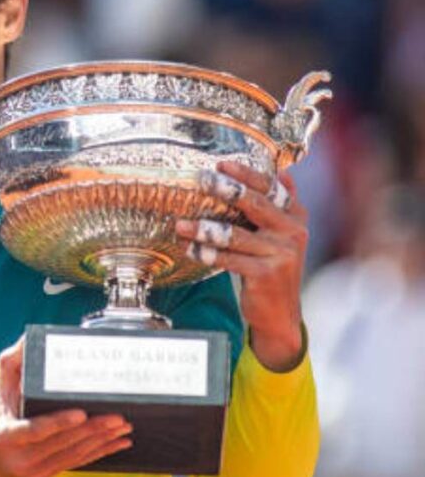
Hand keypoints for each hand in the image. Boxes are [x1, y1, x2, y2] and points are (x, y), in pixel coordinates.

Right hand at [0, 339, 131, 476]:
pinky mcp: (44, 476)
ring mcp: (34, 470)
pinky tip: (116, 445)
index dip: (59, 423)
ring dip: (101, 442)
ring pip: (73, 455)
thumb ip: (11, 363)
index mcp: (6, 435)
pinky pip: (75, 463)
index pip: (35, 430)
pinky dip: (98, 454)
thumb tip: (28, 339)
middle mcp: (21, 457)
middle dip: (93, 430)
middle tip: (118, 416)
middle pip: (63, 443)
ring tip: (122, 428)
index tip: (81, 413)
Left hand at [175, 161, 307, 371]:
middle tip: (201, 179)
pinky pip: (228, 259)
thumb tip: (283, 172)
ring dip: (204, 228)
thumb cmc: (271, 267)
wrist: (280, 312)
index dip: (247, 174)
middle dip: (226, 189)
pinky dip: (206, 253)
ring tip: (180, 223)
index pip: (271, 188)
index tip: (222, 164)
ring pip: (235, 235)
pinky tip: (188, 248)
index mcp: (296, 217)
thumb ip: (280, 206)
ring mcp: (281, 254)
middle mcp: (293, 232)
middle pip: (255, 204)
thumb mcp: (282, 235)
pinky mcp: (265, 274)